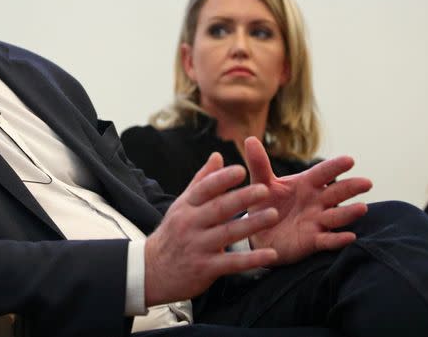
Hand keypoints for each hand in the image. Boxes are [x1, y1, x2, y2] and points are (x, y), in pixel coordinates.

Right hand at [144, 152, 279, 305]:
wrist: (153, 271)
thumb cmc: (174, 233)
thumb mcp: (182, 205)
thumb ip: (202, 181)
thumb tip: (218, 155)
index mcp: (186, 207)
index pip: (204, 189)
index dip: (222, 179)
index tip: (241, 170)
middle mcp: (190, 224)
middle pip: (218, 209)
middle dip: (242, 198)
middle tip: (264, 189)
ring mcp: (197, 247)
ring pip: (227, 233)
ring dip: (252, 224)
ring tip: (274, 215)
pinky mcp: (205, 269)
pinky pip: (232, 263)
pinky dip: (252, 259)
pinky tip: (271, 254)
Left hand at [243, 137, 372, 264]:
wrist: (258, 233)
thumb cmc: (265, 203)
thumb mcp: (261, 184)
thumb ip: (259, 164)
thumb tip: (250, 139)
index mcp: (305, 184)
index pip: (322, 173)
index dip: (335, 166)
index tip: (349, 160)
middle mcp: (317, 201)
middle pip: (336, 193)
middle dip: (350, 187)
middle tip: (366, 182)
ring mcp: (317, 221)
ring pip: (336, 216)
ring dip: (349, 213)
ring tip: (362, 208)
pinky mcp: (313, 241)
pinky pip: (328, 240)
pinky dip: (339, 239)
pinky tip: (350, 237)